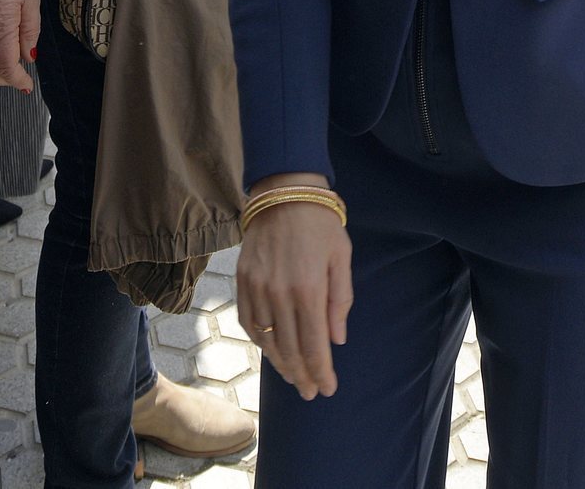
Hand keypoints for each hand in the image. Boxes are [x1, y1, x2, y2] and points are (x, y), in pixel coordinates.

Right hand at [237, 178, 352, 399]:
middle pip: (289, 349)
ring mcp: (257, 289)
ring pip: (267, 341)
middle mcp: (279, 294)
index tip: (328, 389)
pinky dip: (259, 342)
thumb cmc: (320, 223)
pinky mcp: (242, 281)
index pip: (314, 345)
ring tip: (294, 377)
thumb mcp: (342, 257)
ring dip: (281, 364)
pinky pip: (248, 322)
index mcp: (308, 289)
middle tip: (311, 392)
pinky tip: (270, 350)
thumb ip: (340, 300)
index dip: (321, 371)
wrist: (284, 192)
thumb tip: (338, 339)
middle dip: (302, 375)